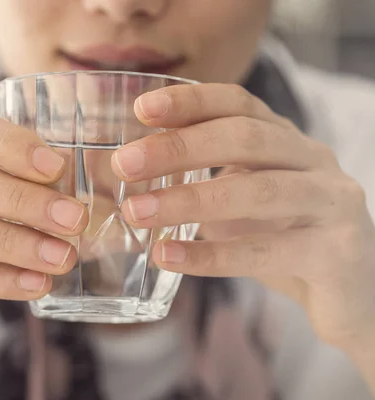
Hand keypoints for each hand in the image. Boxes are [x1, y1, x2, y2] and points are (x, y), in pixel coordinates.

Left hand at [111, 83, 374, 348]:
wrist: (348, 291)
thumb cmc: (283, 236)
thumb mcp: (242, 197)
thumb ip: (204, 179)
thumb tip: (131, 173)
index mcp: (285, 140)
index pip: (239, 103)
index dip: (191, 101)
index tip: (142, 109)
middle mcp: (313, 160)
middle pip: (245, 138)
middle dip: (179, 148)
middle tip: (125, 164)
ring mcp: (331, 202)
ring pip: (257, 192)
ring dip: (188, 201)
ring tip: (136, 212)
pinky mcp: (335, 251)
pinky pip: (265, 251)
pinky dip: (210, 256)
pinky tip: (167, 256)